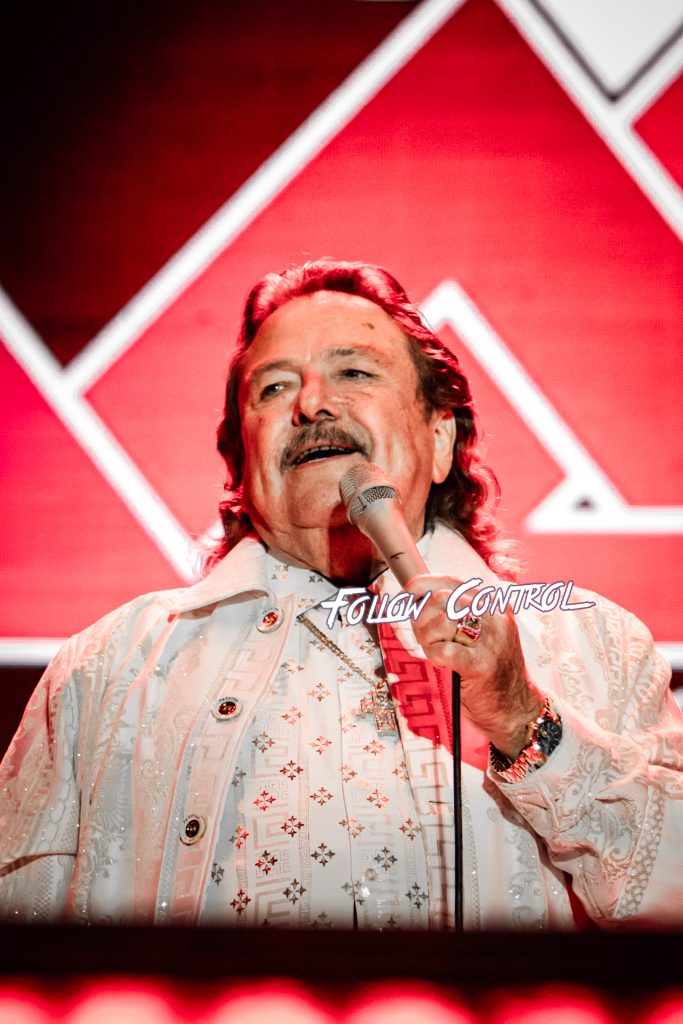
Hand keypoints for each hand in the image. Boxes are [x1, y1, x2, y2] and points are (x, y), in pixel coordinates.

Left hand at [404, 575, 543, 758]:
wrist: (514, 708)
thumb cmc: (488, 670)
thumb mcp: (479, 632)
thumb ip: (453, 612)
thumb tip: (413, 596)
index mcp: (494, 604)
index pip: (452, 581)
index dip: (423, 584)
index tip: (407, 593)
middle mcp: (496, 617)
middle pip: (441, 599)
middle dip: (422, 618)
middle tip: (426, 637)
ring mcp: (492, 640)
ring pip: (441, 620)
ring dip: (428, 638)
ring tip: (437, 652)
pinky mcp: (483, 665)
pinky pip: (443, 649)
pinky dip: (434, 656)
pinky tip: (443, 664)